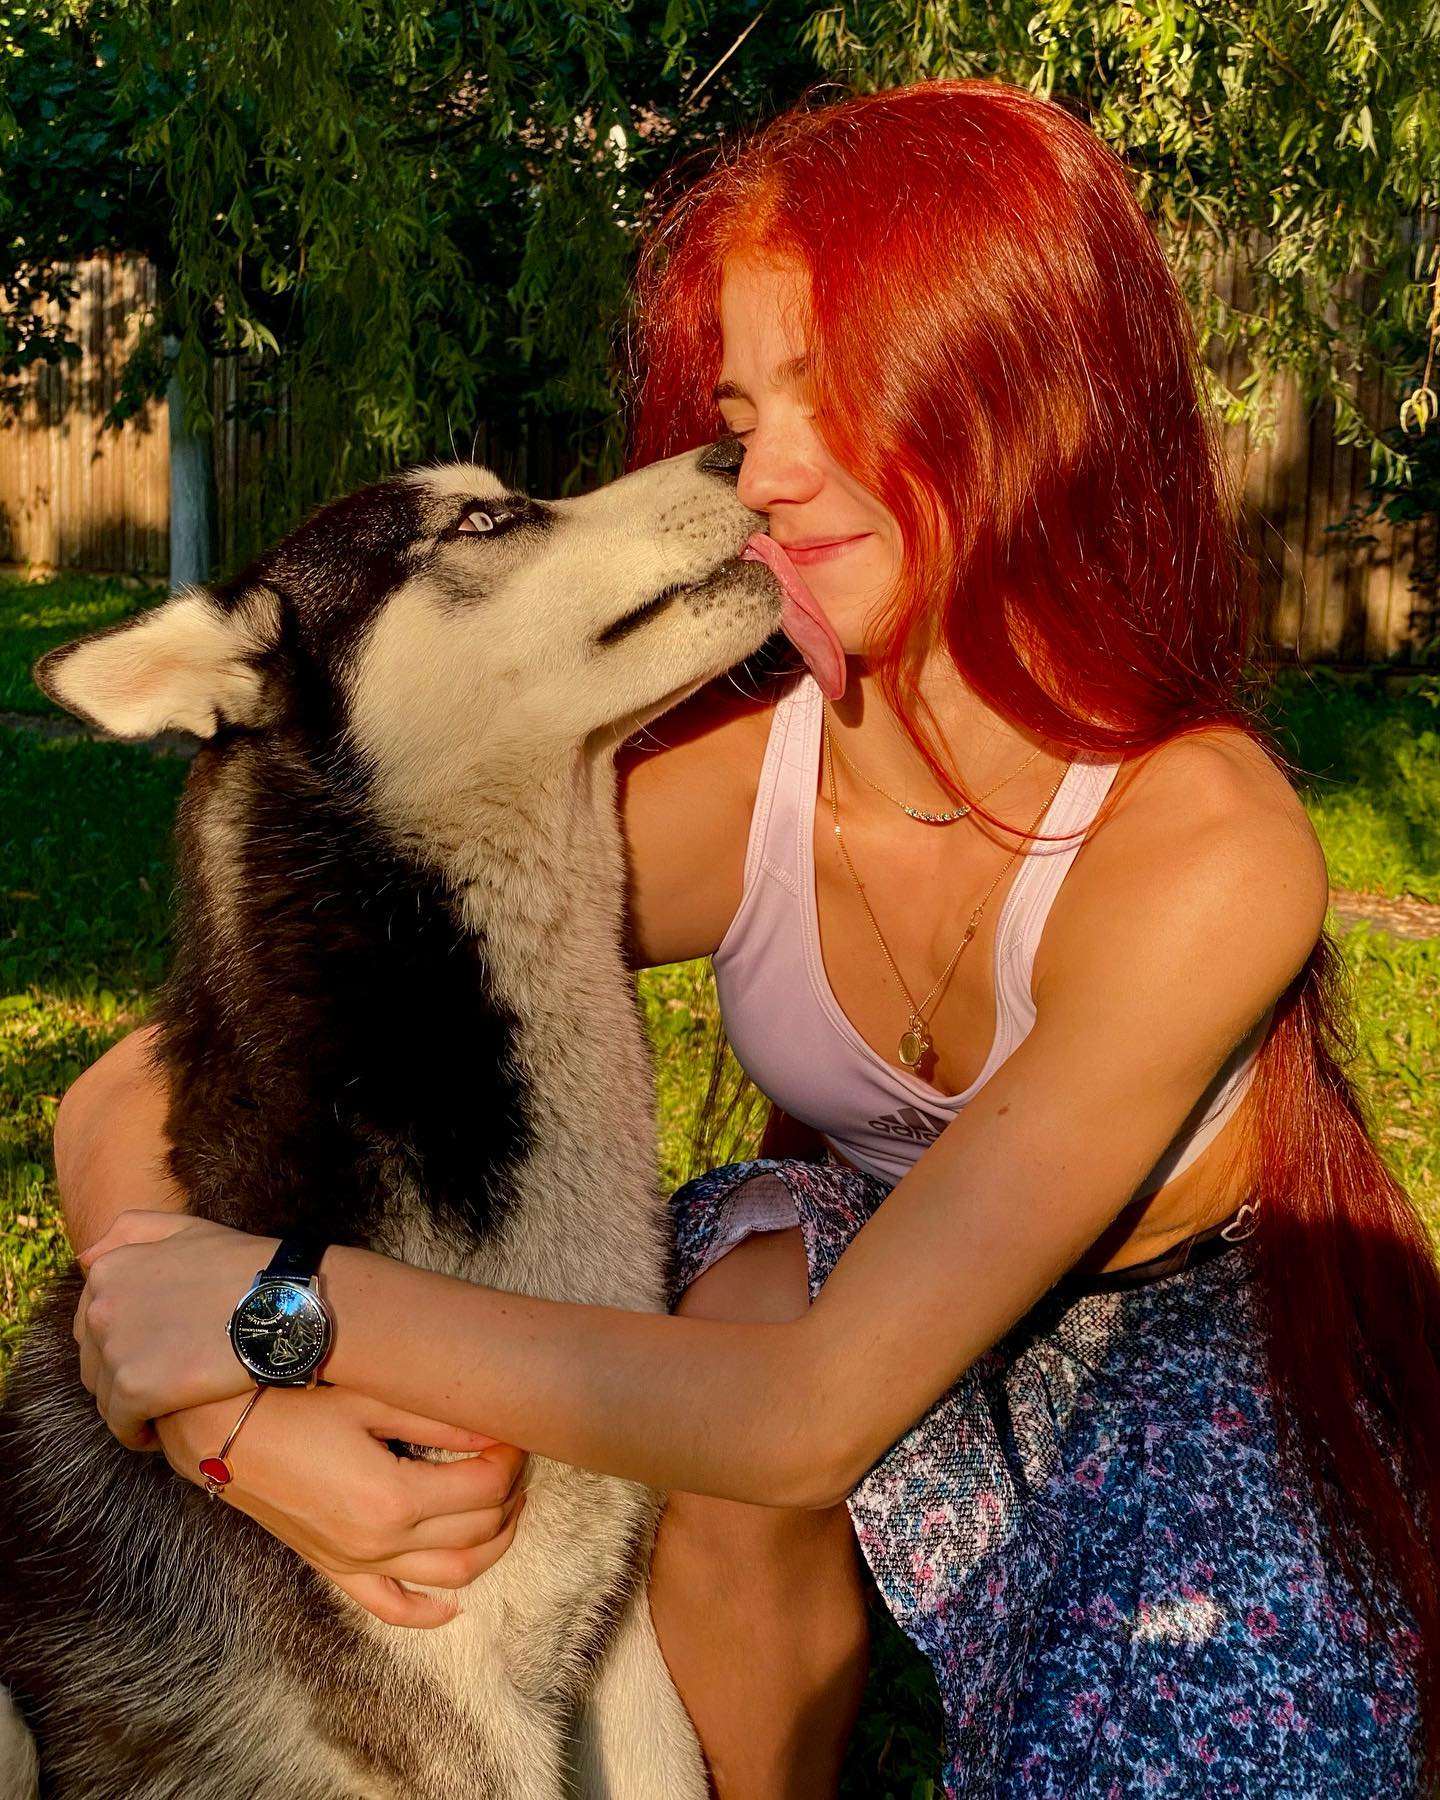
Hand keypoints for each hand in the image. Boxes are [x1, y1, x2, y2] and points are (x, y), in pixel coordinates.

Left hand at [74, 1210, 280, 1446]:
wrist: (282, 1302)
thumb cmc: (241, 1264)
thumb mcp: (185, 1227)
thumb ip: (130, 1230)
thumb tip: (84, 1259)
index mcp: (109, 1272)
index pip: (92, 1323)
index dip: (122, 1341)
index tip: (151, 1353)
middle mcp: (101, 1308)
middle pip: (94, 1361)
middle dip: (121, 1374)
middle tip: (161, 1382)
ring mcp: (116, 1350)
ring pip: (105, 1396)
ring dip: (128, 1405)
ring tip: (163, 1410)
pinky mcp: (135, 1390)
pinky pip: (122, 1425)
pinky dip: (136, 1433)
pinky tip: (159, 1433)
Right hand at [156, 1387, 528, 1627]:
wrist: (217, 1430)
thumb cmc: (292, 1402)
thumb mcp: (371, 1399)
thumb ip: (437, 1417)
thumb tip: (495, 1425)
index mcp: (393, 1498)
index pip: (483, 1487)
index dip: (509, 1458)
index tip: (514, 1431)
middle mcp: (379, 1542)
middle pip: (476, 1530)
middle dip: (508, 1494)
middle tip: (514, 1458)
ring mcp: (356, 1562)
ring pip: (451, 1574)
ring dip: (492, 1545)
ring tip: (508, 1506)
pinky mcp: (335, 1568)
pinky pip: (390, 1606)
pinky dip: (429, 1611)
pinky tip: (454, 1602)